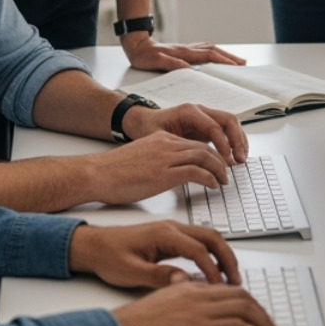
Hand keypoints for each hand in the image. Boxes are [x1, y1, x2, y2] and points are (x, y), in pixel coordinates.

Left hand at [70, 221, 240, 288]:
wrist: (93, 246)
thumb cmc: (108, 256)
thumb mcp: (131, 272)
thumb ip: (159, 276)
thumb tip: (184, 282)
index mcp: (163, 234)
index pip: (199, 251)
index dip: (212, 270)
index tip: (218, 287)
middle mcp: (171, 228)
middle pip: (211, 237)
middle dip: (227, 257)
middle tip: (236, 280)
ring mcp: (171, 230)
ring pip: (207, 237)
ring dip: (221, 254)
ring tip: (229, 276)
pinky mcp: (169, 237)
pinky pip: (197, 241)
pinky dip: (211, 254)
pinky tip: (212, 269)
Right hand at [87, 132, 229, 203]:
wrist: (97, 174)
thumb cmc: (113, 172)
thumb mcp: (140, 159)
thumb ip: (157, 161)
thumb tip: (167, 173)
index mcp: (160, 139)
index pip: (194, 142)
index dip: (211, 153)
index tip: (217, 165)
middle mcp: (166, 144)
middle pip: (204, 147)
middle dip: (220, 160)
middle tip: (227, 173)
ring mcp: (166, 157)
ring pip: (205, 156)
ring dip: (219, 169)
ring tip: (224, 181)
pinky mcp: (164, 173)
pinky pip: (196, 172)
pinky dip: (210, 178)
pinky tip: (214, 186)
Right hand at [113, 281, 279, 325]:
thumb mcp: (160, 304)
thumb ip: (178, 295)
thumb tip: (190, 289)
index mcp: (187, 289)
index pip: (227, 289)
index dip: (246, 301)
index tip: (255, 314)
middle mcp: (197, 296)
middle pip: (241, 297)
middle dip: (260, 312)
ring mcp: (200, 313)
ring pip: (246, 311)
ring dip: (264, 325)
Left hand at [122, 33, 246, 71]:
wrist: (136, 45)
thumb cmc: (144, 56)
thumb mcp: (156, 62)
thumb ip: (172, 64)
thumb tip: (188, 68)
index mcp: (184, 53)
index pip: (209, 56)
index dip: (223, 61)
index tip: (236, 66)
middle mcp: (187, 49)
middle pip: (214, 50)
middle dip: (229, 57)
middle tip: (244, 64)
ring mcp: (186, 48)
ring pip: (210, 48)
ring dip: (224, 54)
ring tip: (236, 61)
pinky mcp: (183, 50)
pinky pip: (204, 49)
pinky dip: (214, 52)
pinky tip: (217, 56)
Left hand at [128, 103, 247, 165]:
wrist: (143, 122)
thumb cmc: (149, 129)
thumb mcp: (158, 138)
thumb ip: (176, 147)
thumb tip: (192, 161)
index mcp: (189, 112)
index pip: (214, 126)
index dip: (223, 144)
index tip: (227, 161)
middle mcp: (200, 112)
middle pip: (228, 120)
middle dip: (237, 140)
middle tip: (240, 160)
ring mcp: (206, 117)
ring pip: (231, 124)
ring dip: (239, 141)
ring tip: (241, 159)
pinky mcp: (208, 126)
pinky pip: (227, 131)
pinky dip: (235, 142)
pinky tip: (235, 156)